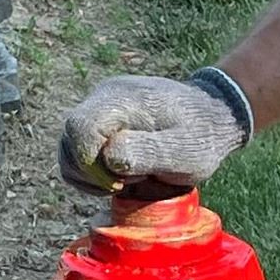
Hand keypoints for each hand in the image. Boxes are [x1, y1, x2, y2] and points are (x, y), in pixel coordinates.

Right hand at [58, 72, 248, 193]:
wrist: (211, 119)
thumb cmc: (202, 138)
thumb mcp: (185, 152)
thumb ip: (149, 152)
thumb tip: (110, 157)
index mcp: (122, 99)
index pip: (79, 128)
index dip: (90, 163)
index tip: (121, 181)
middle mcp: (103, 97)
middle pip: (69, 140)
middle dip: (92, 173)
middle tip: (129, 182)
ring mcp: (98, 109)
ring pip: (68, 150)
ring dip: (90, 176)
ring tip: (128, 179)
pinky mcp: (99, 124)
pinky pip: (77, 155)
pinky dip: (91, 174)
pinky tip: (119, 178)